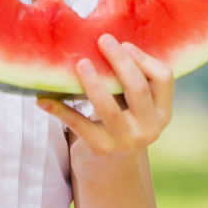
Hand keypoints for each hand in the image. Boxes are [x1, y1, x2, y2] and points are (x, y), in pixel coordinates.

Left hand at [36, 34, 173, 171]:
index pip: (163, 78)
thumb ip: (130, 78)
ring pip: (109, 107)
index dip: (144, 58)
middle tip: (103, 40)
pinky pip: (78, 125)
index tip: (124, 44)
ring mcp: (126, 141)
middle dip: (120, 61)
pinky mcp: (101, 149)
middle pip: (138, 88)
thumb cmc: (120, 119)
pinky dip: (59, 110)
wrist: (110, 168)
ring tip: (81, 64)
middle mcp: (150, 128)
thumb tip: (106, 38)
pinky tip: (43, 99)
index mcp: (162, 112)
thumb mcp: (134, 103)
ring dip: (93, 83)